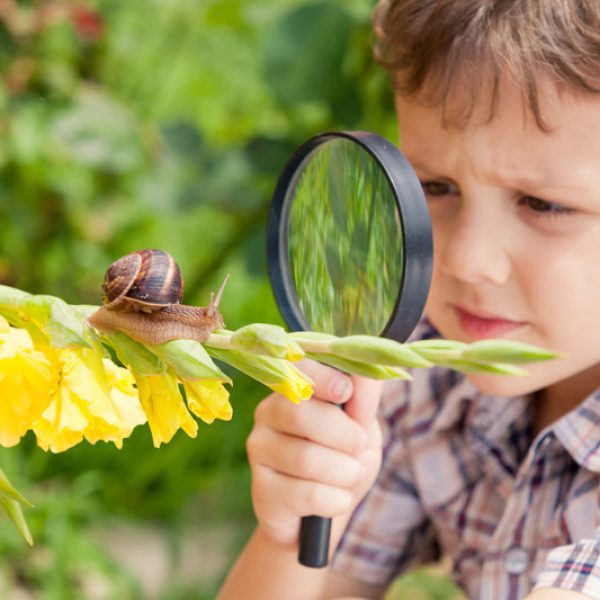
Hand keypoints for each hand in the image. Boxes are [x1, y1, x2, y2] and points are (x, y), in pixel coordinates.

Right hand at [246, 359, 383, 546]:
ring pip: (306, 458)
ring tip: (350, 474)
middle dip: (344, 434)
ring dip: (344, 470)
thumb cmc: (343, 460)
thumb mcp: (362, 428)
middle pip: (301, 414)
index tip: (345, 390)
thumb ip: (363, 401)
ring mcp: (259, 452)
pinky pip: (307, 494)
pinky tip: (337, 498)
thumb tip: (366, 373)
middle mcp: (267, 414)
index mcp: (292, 390)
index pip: (296, 371)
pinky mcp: (262, 491)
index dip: (321, 377)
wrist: (322, 518)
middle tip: (359, 445)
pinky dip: (336, 499)